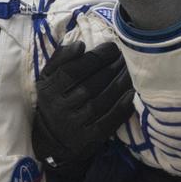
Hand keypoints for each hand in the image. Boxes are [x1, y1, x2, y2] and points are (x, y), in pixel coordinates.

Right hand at [32, 40, 134, 167]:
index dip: (96, 57)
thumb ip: (61, 58)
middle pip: (90, 85)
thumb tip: (80, 45)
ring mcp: (76, 124)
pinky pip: (110, 119)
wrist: (52, 136)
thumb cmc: (54, 98)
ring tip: (131, 70)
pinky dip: (123, 105)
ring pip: (102, 100)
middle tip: (126, 56)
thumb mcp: (48, 77)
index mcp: (49, 90)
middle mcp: (61, 108)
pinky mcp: (90, 136)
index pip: (73, 70)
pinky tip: (132, 92)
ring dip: (121, 83)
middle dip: (112, 67)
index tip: (111, 47)